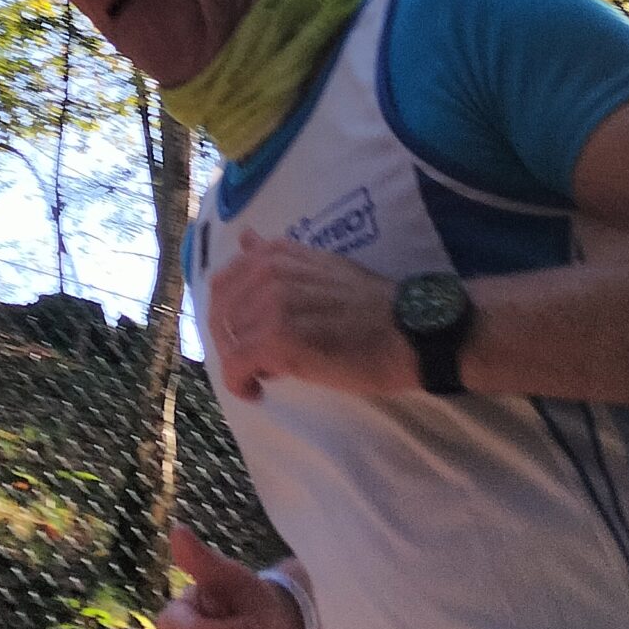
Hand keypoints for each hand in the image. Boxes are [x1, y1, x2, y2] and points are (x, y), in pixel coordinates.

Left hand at [205, 231, 413, 400]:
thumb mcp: (321, 265)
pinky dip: (241, 384)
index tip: (248, 336)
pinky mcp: (278, 340)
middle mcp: (269, 273)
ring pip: (227, 343)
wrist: (408, 332)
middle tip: (257, 362)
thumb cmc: (370, 305)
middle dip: (231, 343)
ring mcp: (272, 305)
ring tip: (270, 371)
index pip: (222, 285)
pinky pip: (235, 367)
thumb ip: (279, 256)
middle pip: (220, 316)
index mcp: (276, 254)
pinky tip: (258, 391)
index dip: (229, 317)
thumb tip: (245, 237)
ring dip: (241, 363)